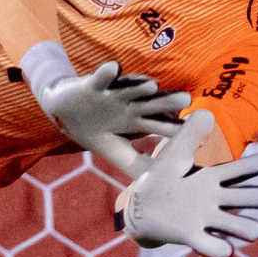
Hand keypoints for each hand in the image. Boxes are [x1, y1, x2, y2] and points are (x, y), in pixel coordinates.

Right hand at [22, 46, 189, 177]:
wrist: (65, 111)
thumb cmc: (97, 130)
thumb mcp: (118, 151)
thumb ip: (138, 165)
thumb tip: (158, 187)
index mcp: (137, 121)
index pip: (160, 124)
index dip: (175, 127)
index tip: (192, 129)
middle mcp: (129, 105)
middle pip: (151, 103)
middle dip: (167, 101)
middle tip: (186, 98)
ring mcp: (113, 94)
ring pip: (130, 88)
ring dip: (140, 86)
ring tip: (153, 85)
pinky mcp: (94, 84)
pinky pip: (101, 77)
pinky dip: (106, 73)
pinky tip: (113, 69)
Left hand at [111, 110, 257, 256]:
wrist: (142, 206)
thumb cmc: (162, 176)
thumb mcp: (175, 151)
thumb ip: (190, 133)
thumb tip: (207, 113)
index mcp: (210, 178)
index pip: (234, 171)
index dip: (251, 166)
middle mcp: (213, 200)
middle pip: (240, 199)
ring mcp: (204, 219)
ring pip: (231, 225)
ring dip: (244, 228)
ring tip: (257, 230)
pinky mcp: (191, 236)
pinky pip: (208, 245)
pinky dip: (217, 248)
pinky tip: (226, 250)